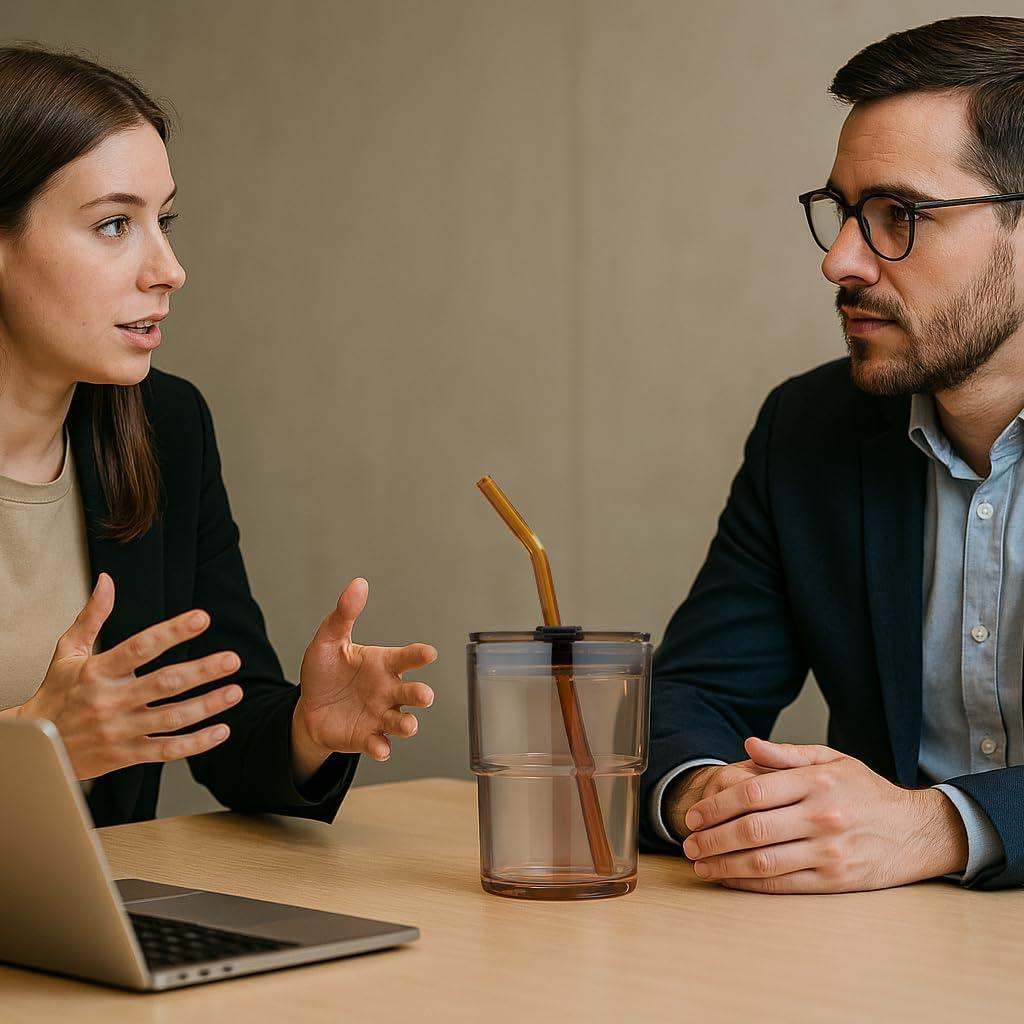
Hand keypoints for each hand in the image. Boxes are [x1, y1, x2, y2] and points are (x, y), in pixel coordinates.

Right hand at [18, 573, 242, 779]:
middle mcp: (110, 701)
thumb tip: (107, 582)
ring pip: (170, 719)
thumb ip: (92, 616)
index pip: (141, 647)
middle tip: (232, 659)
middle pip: (163, 684)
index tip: (202, 618)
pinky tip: (221, 731)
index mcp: (97, 672)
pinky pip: (166, 751)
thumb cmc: (56, 693)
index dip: (173, 632)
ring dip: (207, 706)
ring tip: (235, 691)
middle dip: (202, 671)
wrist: (34, 746)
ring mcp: (119, 730)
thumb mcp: (68, 652)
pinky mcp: (125, 755)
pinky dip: (196, 743)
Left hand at [294, 578, 435, 772]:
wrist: (309, 708)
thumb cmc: (326, 671)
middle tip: (424, 695)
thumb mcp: (329, 640)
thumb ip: (344, 614)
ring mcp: (380, 716)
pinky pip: (379, 744)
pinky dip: (381, 748)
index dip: (419, 655)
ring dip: (407, 724)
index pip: (407, 657)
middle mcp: (389, 690)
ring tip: (408, 725)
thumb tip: (358, 583)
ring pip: (402, 722)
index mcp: (384, 664)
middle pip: (412, 693)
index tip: (428, 653)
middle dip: (421, 695)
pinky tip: (380, 748)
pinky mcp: (367, 737)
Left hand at [681, 737, 968, 892]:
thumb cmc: (867, 792)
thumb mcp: (832, 759)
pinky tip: (728, 878)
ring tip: (699, 863)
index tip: (695, 813)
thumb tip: (747, 744)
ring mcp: (828, 852)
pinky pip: (782, 884)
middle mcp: (821, 817)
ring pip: (763, 861)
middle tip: (687, 841)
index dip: (717, 804)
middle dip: (712, 837)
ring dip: (723, 864)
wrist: (916, 832)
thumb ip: (786, 754)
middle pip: (752, 829)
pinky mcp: (834, 881)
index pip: (753, 792)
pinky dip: (749, 883)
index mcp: (816, 782)